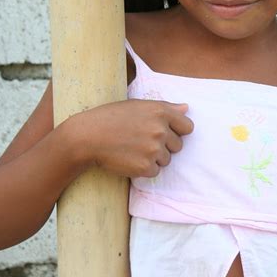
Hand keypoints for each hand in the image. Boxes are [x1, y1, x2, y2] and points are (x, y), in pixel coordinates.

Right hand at [71, 99, 193, 177]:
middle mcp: (160, 130)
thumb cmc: (111, 117)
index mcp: (161, 111)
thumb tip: (187, 108)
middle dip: (164, 145)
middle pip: (178, 145)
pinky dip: (144, 169)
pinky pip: (155, 171)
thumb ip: (165, 107)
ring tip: (133, 149)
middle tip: (142, 140)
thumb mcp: (138, 106)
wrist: (88, 136)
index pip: (188, 127)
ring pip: (166, 159)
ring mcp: (154, 149)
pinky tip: (129, 159)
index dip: (177, 131)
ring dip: (154, 158)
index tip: (165, 132)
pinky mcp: (145, 166)